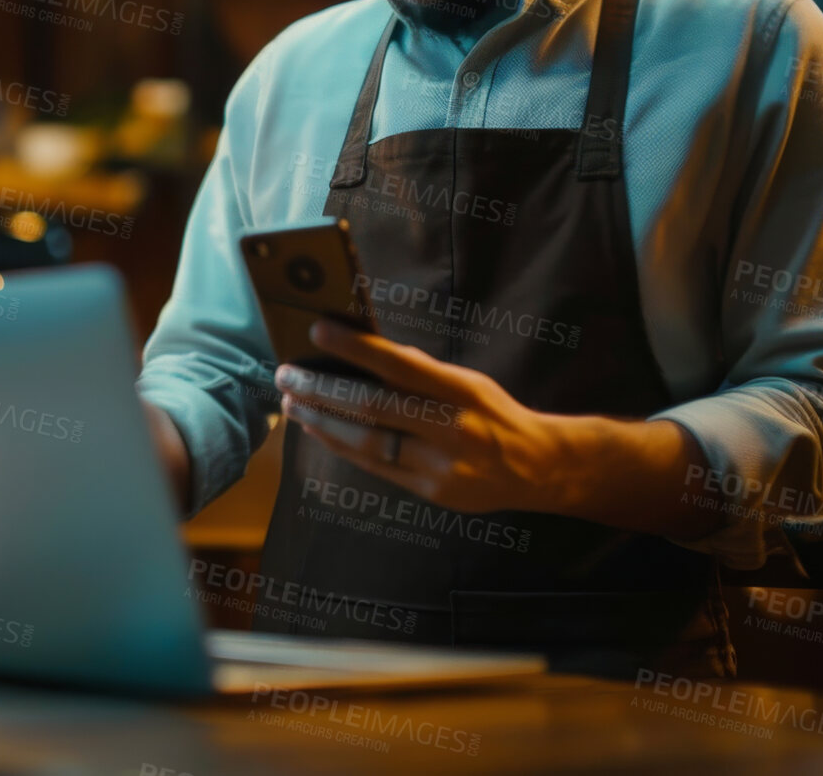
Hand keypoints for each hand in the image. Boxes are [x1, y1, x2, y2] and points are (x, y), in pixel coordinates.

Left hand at [273, 320, 579, 515]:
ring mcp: (441, 465)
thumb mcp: (468, 381)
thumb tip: (364, 350)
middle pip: (374, 407)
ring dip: (321, 421)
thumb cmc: (492, 413)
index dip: (356, 348)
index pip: (401, 366)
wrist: (537, 468)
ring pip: (368, 443)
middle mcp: (452, 429)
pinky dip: (341, 446)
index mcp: (463, 391)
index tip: (317, 330)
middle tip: (285, 374)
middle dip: (322, 390)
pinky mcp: (431, 492)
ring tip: (291, 403)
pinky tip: (316, 429)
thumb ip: (421, 371)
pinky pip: (376, 467)